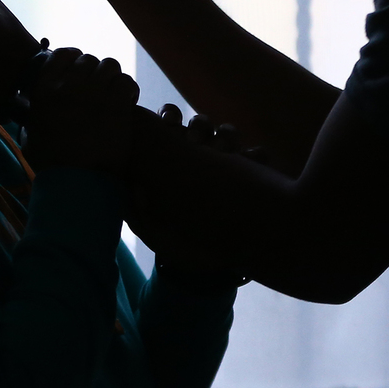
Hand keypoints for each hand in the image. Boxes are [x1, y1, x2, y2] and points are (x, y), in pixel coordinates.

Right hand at [22, 48, 140, 175]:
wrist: (78, 182)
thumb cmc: (52, 165)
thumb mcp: (30, 137)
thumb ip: (32, 118)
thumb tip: (31, 112)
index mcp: (45, 90)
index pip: (63, 54)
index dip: (74, 59)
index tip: (79, 71)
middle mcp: (69, 86)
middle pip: (89, 60)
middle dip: (95, 72)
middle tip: (98, 90)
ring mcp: (94, 93)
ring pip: (110, 65)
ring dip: (112, 78)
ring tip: (113, 95)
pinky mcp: (117, 104)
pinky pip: (126, 81)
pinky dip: (128, 90)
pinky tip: (125, 103)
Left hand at [122, 107, 267, 272]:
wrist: (211, 271)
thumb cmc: (175, 244)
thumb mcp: (150, 229)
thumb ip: (135, 209)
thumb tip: (129, 185)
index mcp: (173, 159)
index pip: (170, 123)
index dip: (169, 117)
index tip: (169, 125)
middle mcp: (202, 157)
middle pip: (201, 123)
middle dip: (199, 126)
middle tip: (195, 142)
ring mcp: (230, 165)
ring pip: (229, 133)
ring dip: (226, 136)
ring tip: (224, 152)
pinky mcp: (256, 177)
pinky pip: (260, 154)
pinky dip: (256, 154)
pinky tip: (250, 163)